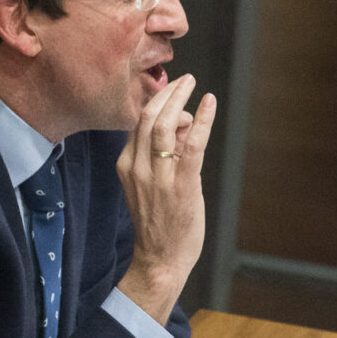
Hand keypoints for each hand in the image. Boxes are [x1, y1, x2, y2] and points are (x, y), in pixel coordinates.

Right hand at [115, 75, 216, 324]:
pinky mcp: (182, 185)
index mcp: (126, 165)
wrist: (159, 258)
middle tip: (184, 79)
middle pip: (147, 118)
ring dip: (180, 99)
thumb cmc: (157, 222)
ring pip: (164, 125)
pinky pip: (192, 144)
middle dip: (167, 93)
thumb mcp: (149, 185)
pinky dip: (202, 120)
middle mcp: (137, 168)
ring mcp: (158, 177)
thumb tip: (181, 124)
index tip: (173, 92)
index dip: (157, 103)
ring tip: (193, 84)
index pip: (137, 123)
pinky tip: (209, 104)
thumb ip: (162, 154)